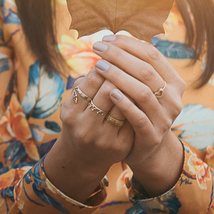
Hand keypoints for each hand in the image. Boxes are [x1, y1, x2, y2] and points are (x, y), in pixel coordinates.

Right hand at [53, 55, 135, 177]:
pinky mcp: (120, 145)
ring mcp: (104, 137)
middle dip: (120, 72)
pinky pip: (133, 117)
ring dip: (132, 85)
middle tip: (129, 61)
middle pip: (108, 90)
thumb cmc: (80, 121)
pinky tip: (142, 92)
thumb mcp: (74, 104)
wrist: (83, 158)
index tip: (112, 55)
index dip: (105, 65)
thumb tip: (104, 59)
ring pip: (123, 103)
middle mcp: (85, 126)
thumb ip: (84, 83)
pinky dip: (137, 102)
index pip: (91, 81)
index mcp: (71, 112)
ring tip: (136, 74)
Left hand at [89, 34, 185, 184]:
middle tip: (97, 48)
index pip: (152, 55)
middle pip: (146, 70)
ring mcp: (165, 118)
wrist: (146, 148)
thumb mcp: (141, 87)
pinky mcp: (152, 135)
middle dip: (120, 56)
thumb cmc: (139, 110)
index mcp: (174, 82)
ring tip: (99, 66)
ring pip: (143, 92)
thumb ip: (133, 67)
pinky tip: (109, 92)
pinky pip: (138, 116)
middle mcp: (174, 99)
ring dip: (119, 76)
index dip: (129, 44)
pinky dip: (124, 103)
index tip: (106, 38)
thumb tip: (112, 40)